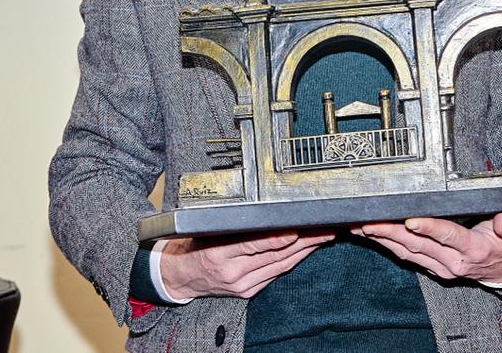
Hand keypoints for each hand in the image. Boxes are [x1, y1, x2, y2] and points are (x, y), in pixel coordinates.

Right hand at [159, 230, 333, 299]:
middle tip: (322, 228)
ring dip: (304, 251)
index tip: (296, 228)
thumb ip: (232, 223)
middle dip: (302, 241)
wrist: (179, 276)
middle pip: (274, 255)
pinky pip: (275, 274)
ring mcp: (241, 284)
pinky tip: (305, 250)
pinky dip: (292, 261)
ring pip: (279, 265)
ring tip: (322, 236)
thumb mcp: (206, 229)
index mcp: (218, 253)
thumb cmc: (192, 246)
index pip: (253, 243)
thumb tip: (262, 210)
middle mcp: (232, 271)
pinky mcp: (248, 291)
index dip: (277, 237)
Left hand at [352, 212, 501, 284]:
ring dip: (384, 240)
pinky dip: (389, 245)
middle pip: (418, 245)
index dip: (428, 228)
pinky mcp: (433, 268)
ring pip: (408, 252)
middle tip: (370, 221)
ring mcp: (441, 267)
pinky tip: (375, 236)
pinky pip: (407, 257)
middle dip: (391, 232)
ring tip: (363, 227)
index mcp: (473, 249)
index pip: (448, 236)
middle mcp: (454, 262)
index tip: (410, 220)